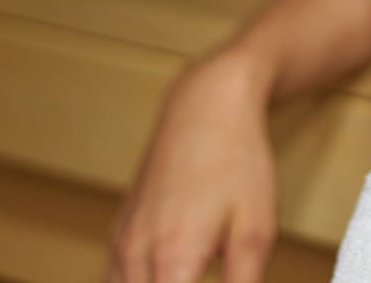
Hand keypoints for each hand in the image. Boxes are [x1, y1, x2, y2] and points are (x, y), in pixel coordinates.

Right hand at [107, 51, 279, 282]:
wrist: (205, 106)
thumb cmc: (236, 162)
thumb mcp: (254, 231)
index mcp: (171, 261)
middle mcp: (134, 257)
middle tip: (206, 282)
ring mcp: (121, 243)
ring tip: (191, 279)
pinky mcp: (119, 232)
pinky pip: (115, 282)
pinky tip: (166, 278)